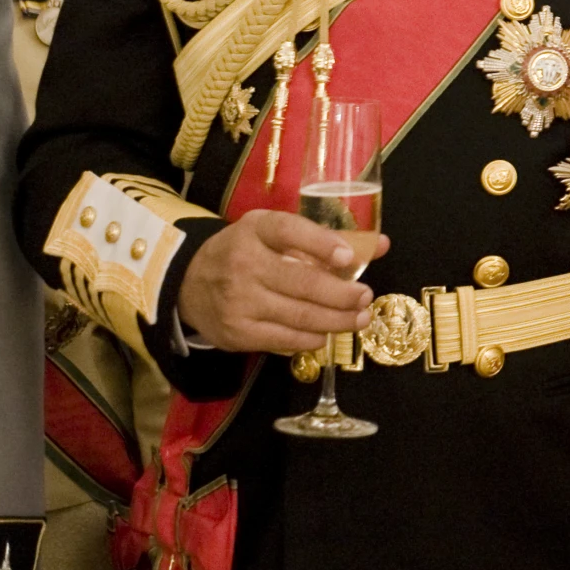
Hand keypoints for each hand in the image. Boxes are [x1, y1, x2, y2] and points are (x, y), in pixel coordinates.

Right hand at [175, 210, 385, 353]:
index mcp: (256, 229)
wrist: (189, 283)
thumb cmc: (246, 251)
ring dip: (337, 320)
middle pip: (303, 282)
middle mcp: (244, 263)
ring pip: (299, 315)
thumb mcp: (275, 232)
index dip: (322, 244)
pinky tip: (327, 334)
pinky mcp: (236, 332)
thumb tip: (381, 245)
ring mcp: (238, 301)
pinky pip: (283, 339)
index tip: (348, 258)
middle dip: (343, 294)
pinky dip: (311, 339)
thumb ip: (325, 237)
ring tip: (360, 319)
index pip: (289, 232)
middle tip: (366, 297)